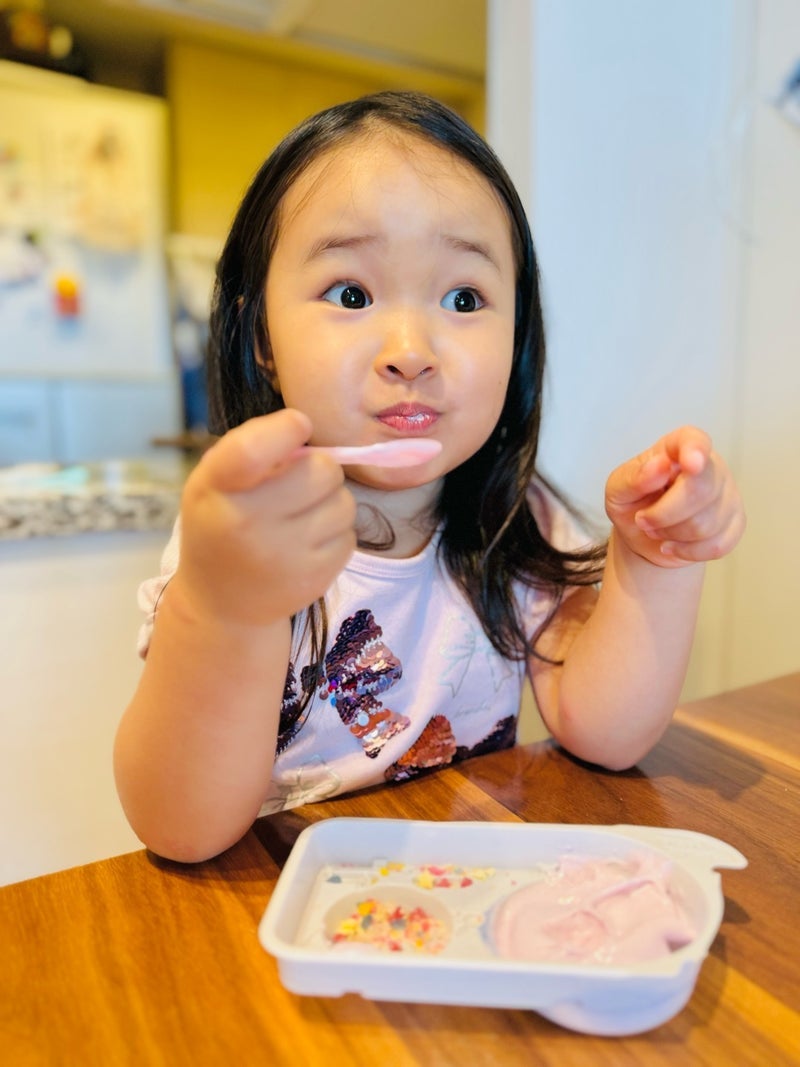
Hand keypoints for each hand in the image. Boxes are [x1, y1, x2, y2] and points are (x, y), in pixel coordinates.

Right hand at [174, 408, 356, 625]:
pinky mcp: (313, 580)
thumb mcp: (214, 480)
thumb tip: (302, 427)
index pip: (252, 450)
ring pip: (345, 503)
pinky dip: (335, 534)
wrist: (222, 602)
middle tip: (298, 485)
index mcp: (217, 489)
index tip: (298, 425)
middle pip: (323, 470)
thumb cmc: (222, 523)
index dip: (285, 430)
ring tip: (302, 515)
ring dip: (331, 502)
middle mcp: (247, 523)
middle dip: (318, 469)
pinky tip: (308, 543)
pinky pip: (350, 536)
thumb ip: (252, 445)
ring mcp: (283, 556)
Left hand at [605, 426, 744, 567]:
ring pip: (707, 523)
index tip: (691, 464)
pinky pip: (718, 544)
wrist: (644, 535)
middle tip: (642, 520)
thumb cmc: (632, 503)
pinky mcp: (735, 523)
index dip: (695, 451)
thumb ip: (634, 477)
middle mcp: (709, 466)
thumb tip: (659, 466)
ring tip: (656, 530)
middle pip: (702, 490)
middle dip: (664, 514)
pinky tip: (673, 546)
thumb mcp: (618, 489)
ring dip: (672, 534)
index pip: (693, 440)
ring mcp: (727, 494)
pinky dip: (688, 552)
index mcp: (677, 448)